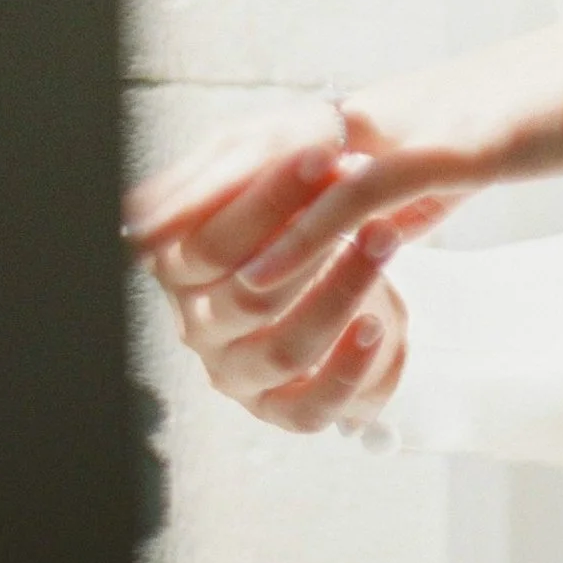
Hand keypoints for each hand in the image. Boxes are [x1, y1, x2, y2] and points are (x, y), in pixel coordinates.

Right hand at [127, 107, 430, 435]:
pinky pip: (310, 408)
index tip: (326, 155)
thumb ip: (246, 170)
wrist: (343, 251)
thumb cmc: (295, 200)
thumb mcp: (273, 172)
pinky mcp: (280, 407)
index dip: (269, 200)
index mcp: (178, 269)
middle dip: (311, 239)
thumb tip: (194, 191)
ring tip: (385, 238)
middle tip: (365, 190)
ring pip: (283, 349)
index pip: (211, 242)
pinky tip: (378, 324)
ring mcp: (236, 372)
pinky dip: (347, 369)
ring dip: (341, 291)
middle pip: (248, 296)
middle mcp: (198, 327)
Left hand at [128, 0, 562, 309]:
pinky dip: (307, 234)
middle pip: (260, 140)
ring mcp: (412, 123)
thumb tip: (374, 223)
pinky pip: (362, 191)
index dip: (205, 173)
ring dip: (235, 222)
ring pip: (299, 166)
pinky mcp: (450, 146)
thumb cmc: (544, 117)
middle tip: (134, 239)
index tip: (147, 216)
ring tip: (185, 271)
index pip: (268, 132)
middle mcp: (379, 110)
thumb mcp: (458, 158)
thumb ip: (408, 186)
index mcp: (377, 112)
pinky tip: (271, 270)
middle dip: (193, 193)